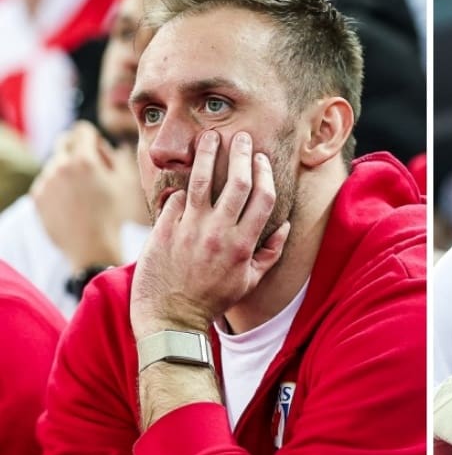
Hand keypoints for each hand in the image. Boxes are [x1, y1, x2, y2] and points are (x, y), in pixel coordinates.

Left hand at [31, 122, 129, 269]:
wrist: (91, 246)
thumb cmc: (113, 215)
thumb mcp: (122, 182)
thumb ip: (112, 156)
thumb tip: (101, 147)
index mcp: (85, 160)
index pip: (83, 130)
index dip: (93, 138)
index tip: (98, 150)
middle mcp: (61, 166)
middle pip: (64, 141)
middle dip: (77, 148)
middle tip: (88, 167)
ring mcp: (46, 181)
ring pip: (56, 164)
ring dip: (67, 171)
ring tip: (82, 194)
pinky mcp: (36, 196)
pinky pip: (46, 182)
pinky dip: (57, 187)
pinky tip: (71, 204)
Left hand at [130, 130, 288, 338]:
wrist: (171, 318)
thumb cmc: (213, 300)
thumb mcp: (249, 281)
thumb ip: (270, 252)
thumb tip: (285, 226)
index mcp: (243, 244)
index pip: (262, 198)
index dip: (264, 174)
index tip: (262, 159)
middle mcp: (218, 233)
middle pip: (235, 182)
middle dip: (241, 154)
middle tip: (241, 137)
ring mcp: (189, 230)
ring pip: (201, 181)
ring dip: (207, 155)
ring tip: (210, 136)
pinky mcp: (163, 231)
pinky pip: (174, 200)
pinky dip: (179, 189)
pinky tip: (182, 179)